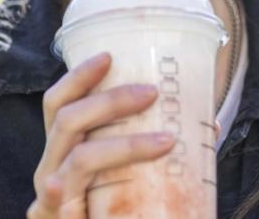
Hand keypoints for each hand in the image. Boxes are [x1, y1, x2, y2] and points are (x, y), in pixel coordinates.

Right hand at [26, 53, 176, 218]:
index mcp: (64, 150)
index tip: (109, 56)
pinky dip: (63, 189)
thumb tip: (207, 125)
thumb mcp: (125, 174)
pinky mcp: (58, 217)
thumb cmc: (112, 211)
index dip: (78, 77)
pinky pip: (60, 198)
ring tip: (166, 140)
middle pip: (66, 120)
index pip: (59, 103)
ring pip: (79, 157)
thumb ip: (154, 149)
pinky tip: (64, 185)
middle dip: (110, 101)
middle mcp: (52, 167)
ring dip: (125, 144)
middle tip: (152, 92)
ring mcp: (52, 194)